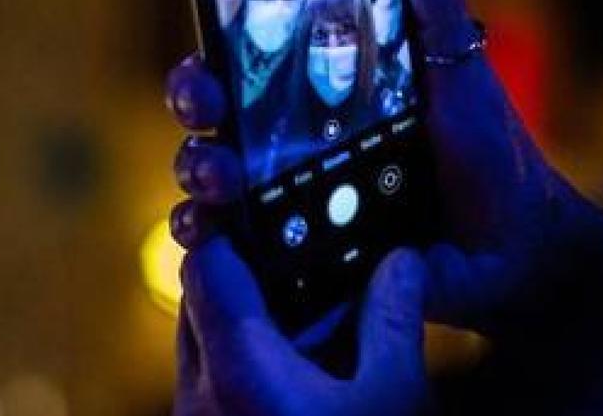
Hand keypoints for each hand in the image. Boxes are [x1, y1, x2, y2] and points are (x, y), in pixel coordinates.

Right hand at [166, 0, 602, 333]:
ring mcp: (295, 200)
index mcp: (326, 90)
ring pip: (215, 177)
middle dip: (195, 101)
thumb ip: (433, 2)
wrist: (518, 240)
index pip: (250, 63)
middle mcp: (299, 141)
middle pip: (219, 115)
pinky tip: (213, 231)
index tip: (209, 54)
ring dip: (198, 167)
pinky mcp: (302, 254)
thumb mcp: (459, 66)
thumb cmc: (490, 148)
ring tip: (219, 175)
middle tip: (208, 106)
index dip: (215, 55)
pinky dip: (209, 236)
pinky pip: (239, 247)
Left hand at [174, 240, 427, 415]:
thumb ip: (393, 321)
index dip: (233, 226)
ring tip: (309, 314)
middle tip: (301, 255)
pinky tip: (303, 371)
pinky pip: (212, 385)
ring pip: (203, 344)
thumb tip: (403, 263)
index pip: (205, 264)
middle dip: (246, 271)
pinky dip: (246, 363)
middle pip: (199, 300)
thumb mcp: (393, 397)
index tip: (270, 206)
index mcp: (237, 368)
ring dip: (246, 322)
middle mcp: (199, 395)